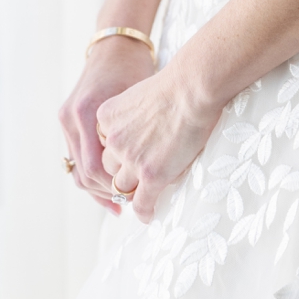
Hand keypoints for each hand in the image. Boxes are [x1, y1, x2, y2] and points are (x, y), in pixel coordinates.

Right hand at [58, 37, 155, 212]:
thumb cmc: (135, 69)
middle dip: (106, 192)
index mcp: (87, 112)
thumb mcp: (138, 100)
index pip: (94, 167)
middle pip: (83, 172)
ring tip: (120, 203)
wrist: (115, 45)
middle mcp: (71, 118)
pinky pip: (77, 157)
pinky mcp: (67, 120)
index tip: (134, 199)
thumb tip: (150, 174)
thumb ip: (137, 135)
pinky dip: (91, 173)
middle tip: (128, 205)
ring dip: (97, 187)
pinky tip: (108, 187)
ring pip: (77, 169)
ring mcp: (66, 119)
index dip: (113, 187)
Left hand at [96, 60, 222, 223]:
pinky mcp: (151, 175)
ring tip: (143, 195)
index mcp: (107, 116)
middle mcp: (114, 140)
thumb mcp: (140, 93)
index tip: (127, 158)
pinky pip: (141, 203)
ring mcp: (131, 159)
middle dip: (121, 172)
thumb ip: (132, 113)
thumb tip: (142, 125)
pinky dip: (144, 211)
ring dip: (131, 191)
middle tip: (136, 176)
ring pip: (122, 186)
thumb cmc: (177, 84)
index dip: (117, 152)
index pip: (104, 143)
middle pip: (109, 166)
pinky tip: (149, 214)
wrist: (193, 87)